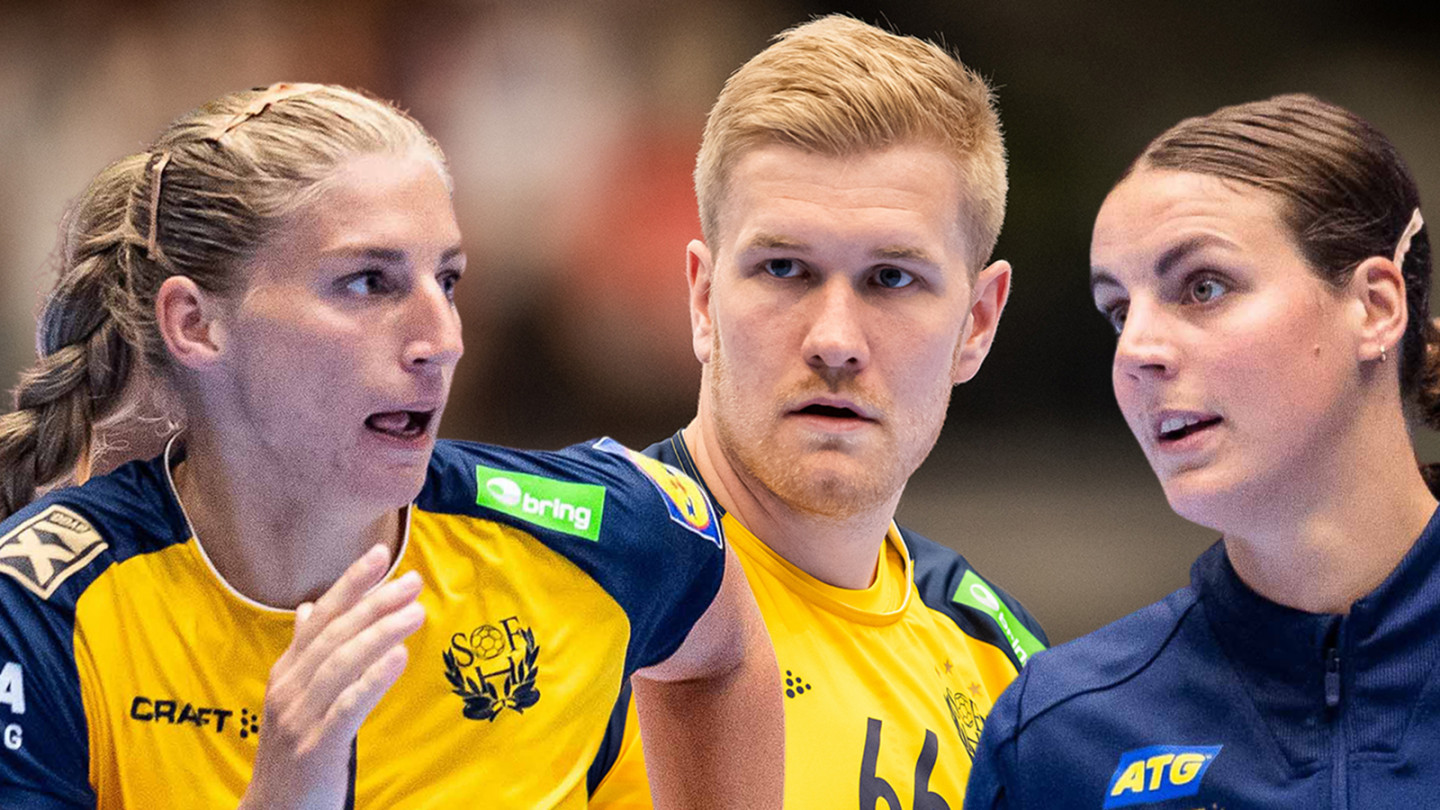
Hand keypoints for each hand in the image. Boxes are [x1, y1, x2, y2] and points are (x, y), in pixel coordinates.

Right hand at [238, 545, 424, 809]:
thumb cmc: (292, 751)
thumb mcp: (292, 697)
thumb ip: (304, 654)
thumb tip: (310, 609)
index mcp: (285, 674)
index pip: (320, 618)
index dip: (349, 584)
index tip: (380, 554)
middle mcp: (288, 690)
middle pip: (335, 635)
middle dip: (375, 602)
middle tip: (413, 580)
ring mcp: (300, 719)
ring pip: (342, 664)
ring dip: (381, 632)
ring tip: (416, 611)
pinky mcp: (317, 747)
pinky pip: (348, 706)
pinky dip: (374, 678)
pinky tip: (399, 657)